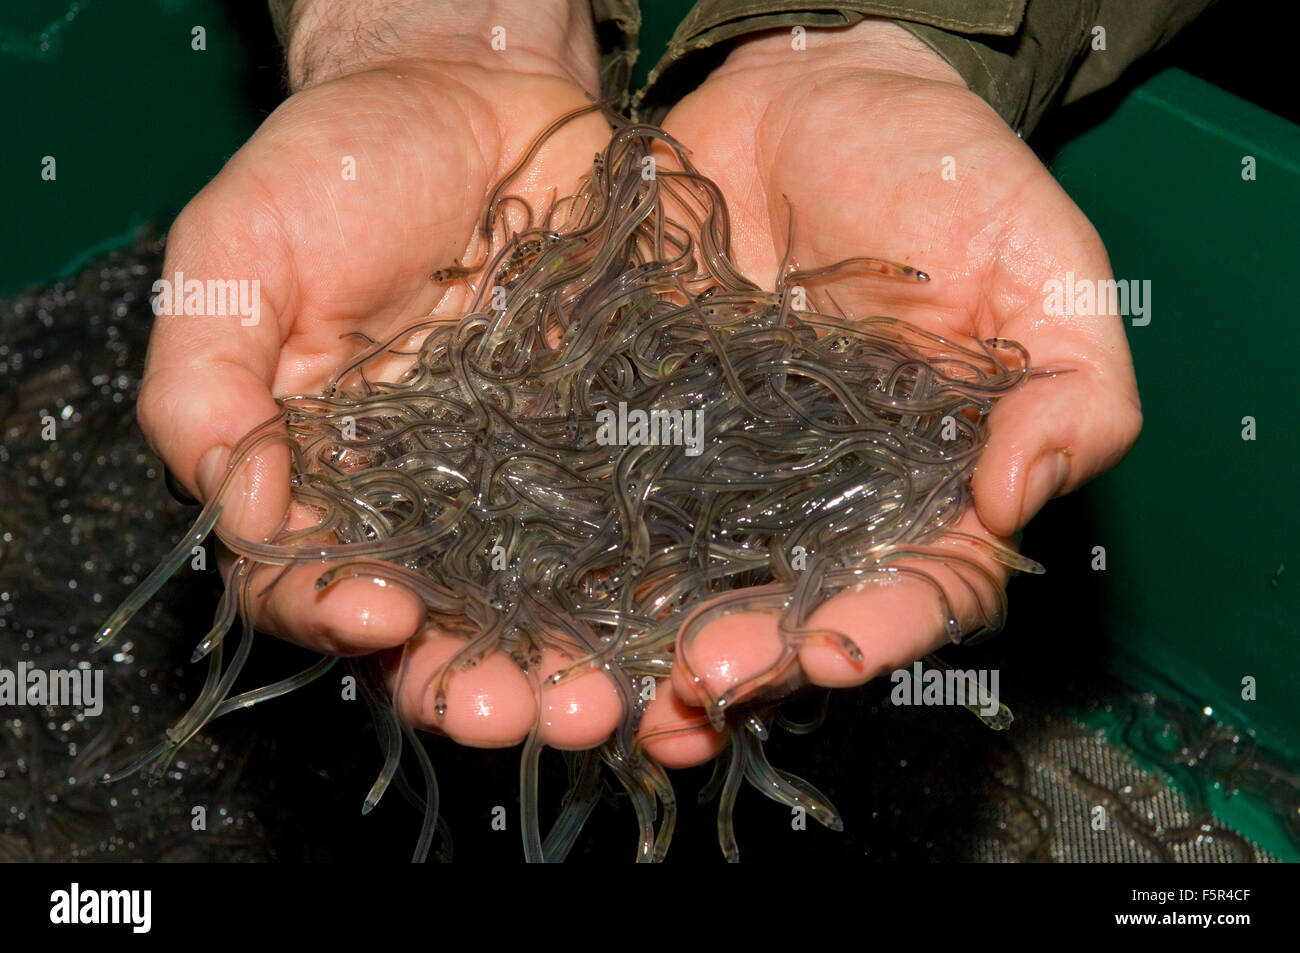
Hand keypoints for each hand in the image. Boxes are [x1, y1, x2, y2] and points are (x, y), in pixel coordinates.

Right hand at [138, 0, 620, 747]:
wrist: (476, 96)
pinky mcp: (616, 452)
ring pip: (547, 608)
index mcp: (323, 478)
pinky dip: (656, 592)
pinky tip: (679, 632)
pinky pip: (638, 537)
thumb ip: (207, 381)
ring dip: (571, 666)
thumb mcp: (237, 255)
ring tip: (601, 701)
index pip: (312, 582)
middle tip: (516, 712)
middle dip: (473, 682)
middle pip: (442, 629)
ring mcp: (529, 488)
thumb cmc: (340, 168)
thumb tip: (238, 510)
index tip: (377, 612)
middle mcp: (426, 507)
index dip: (334, 611)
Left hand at [636, 19, 1142, 766]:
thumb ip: (1070, 386)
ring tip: (623, 691)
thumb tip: (1024, 492)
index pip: (924, 584)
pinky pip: (620, 509)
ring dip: (662, 645)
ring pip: (702, 583)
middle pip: (800, 607)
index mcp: (937, 483)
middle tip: (705, 677)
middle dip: (757, 654)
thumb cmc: (948, 174)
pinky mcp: (653, 433)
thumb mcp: (1043, 264)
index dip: (884, 627)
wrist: (814, 100)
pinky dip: (592, 564)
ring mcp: (735, 474)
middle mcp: (833, 499)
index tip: (832, 647)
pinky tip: (559, 608)